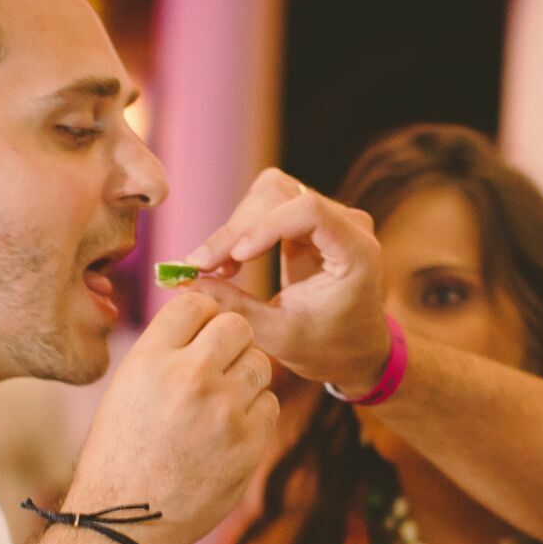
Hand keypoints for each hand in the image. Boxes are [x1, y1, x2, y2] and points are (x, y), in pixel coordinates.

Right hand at [66, 292, 277, 543]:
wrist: (127, 520)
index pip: (195, 302)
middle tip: (218, 366)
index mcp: (150, 359)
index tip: (200, 334)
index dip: (201, 316)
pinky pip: (270, 403)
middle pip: (237, 326)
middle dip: (230, 342)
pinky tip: (228, 432)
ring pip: (260, 363)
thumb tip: (207, 318)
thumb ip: (166, 350)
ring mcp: (224, 410)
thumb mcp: (128, 387)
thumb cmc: (122, 452)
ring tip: (219, 404)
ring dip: (245, 377)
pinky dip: (255, 413)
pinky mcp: (250, 442)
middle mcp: (189, 377)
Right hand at [181, 169, 392, 396]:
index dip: (266, 226)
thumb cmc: (327, 349)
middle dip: (237, 228)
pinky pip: (266, 205)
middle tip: (202, 265)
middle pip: (281, 194)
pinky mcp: (307, 220)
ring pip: (269, 193)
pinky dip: (241, 229)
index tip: (236, 259)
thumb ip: (236, 308)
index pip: (309, 210)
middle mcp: (347, 224)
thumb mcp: (280, 336)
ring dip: (236, 226)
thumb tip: (186, 283)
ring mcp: (328, 217)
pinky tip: (228, 263)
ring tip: (214, 268)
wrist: (353, 351)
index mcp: (356, 252)